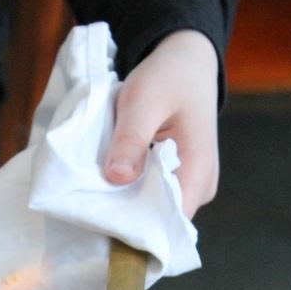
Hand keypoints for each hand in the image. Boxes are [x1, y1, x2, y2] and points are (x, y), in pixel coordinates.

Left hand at [104, 30, 219, 218]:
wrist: (186, 61)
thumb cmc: (169, 78)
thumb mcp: (143, 100)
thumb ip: (131, 139)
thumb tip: (117, 178)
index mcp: (199, 171)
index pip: (170, 222)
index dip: (138, 228)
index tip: (104, 223)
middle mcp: (200, 187)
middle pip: (161, 221)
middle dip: (127, 217)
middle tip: (90, 208)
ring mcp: (191, 186)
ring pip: (154, 210)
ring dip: (127, 204)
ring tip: (97, 195)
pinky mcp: (178, 180)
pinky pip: (152, 197)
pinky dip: (131, 192)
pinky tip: (111, 185)